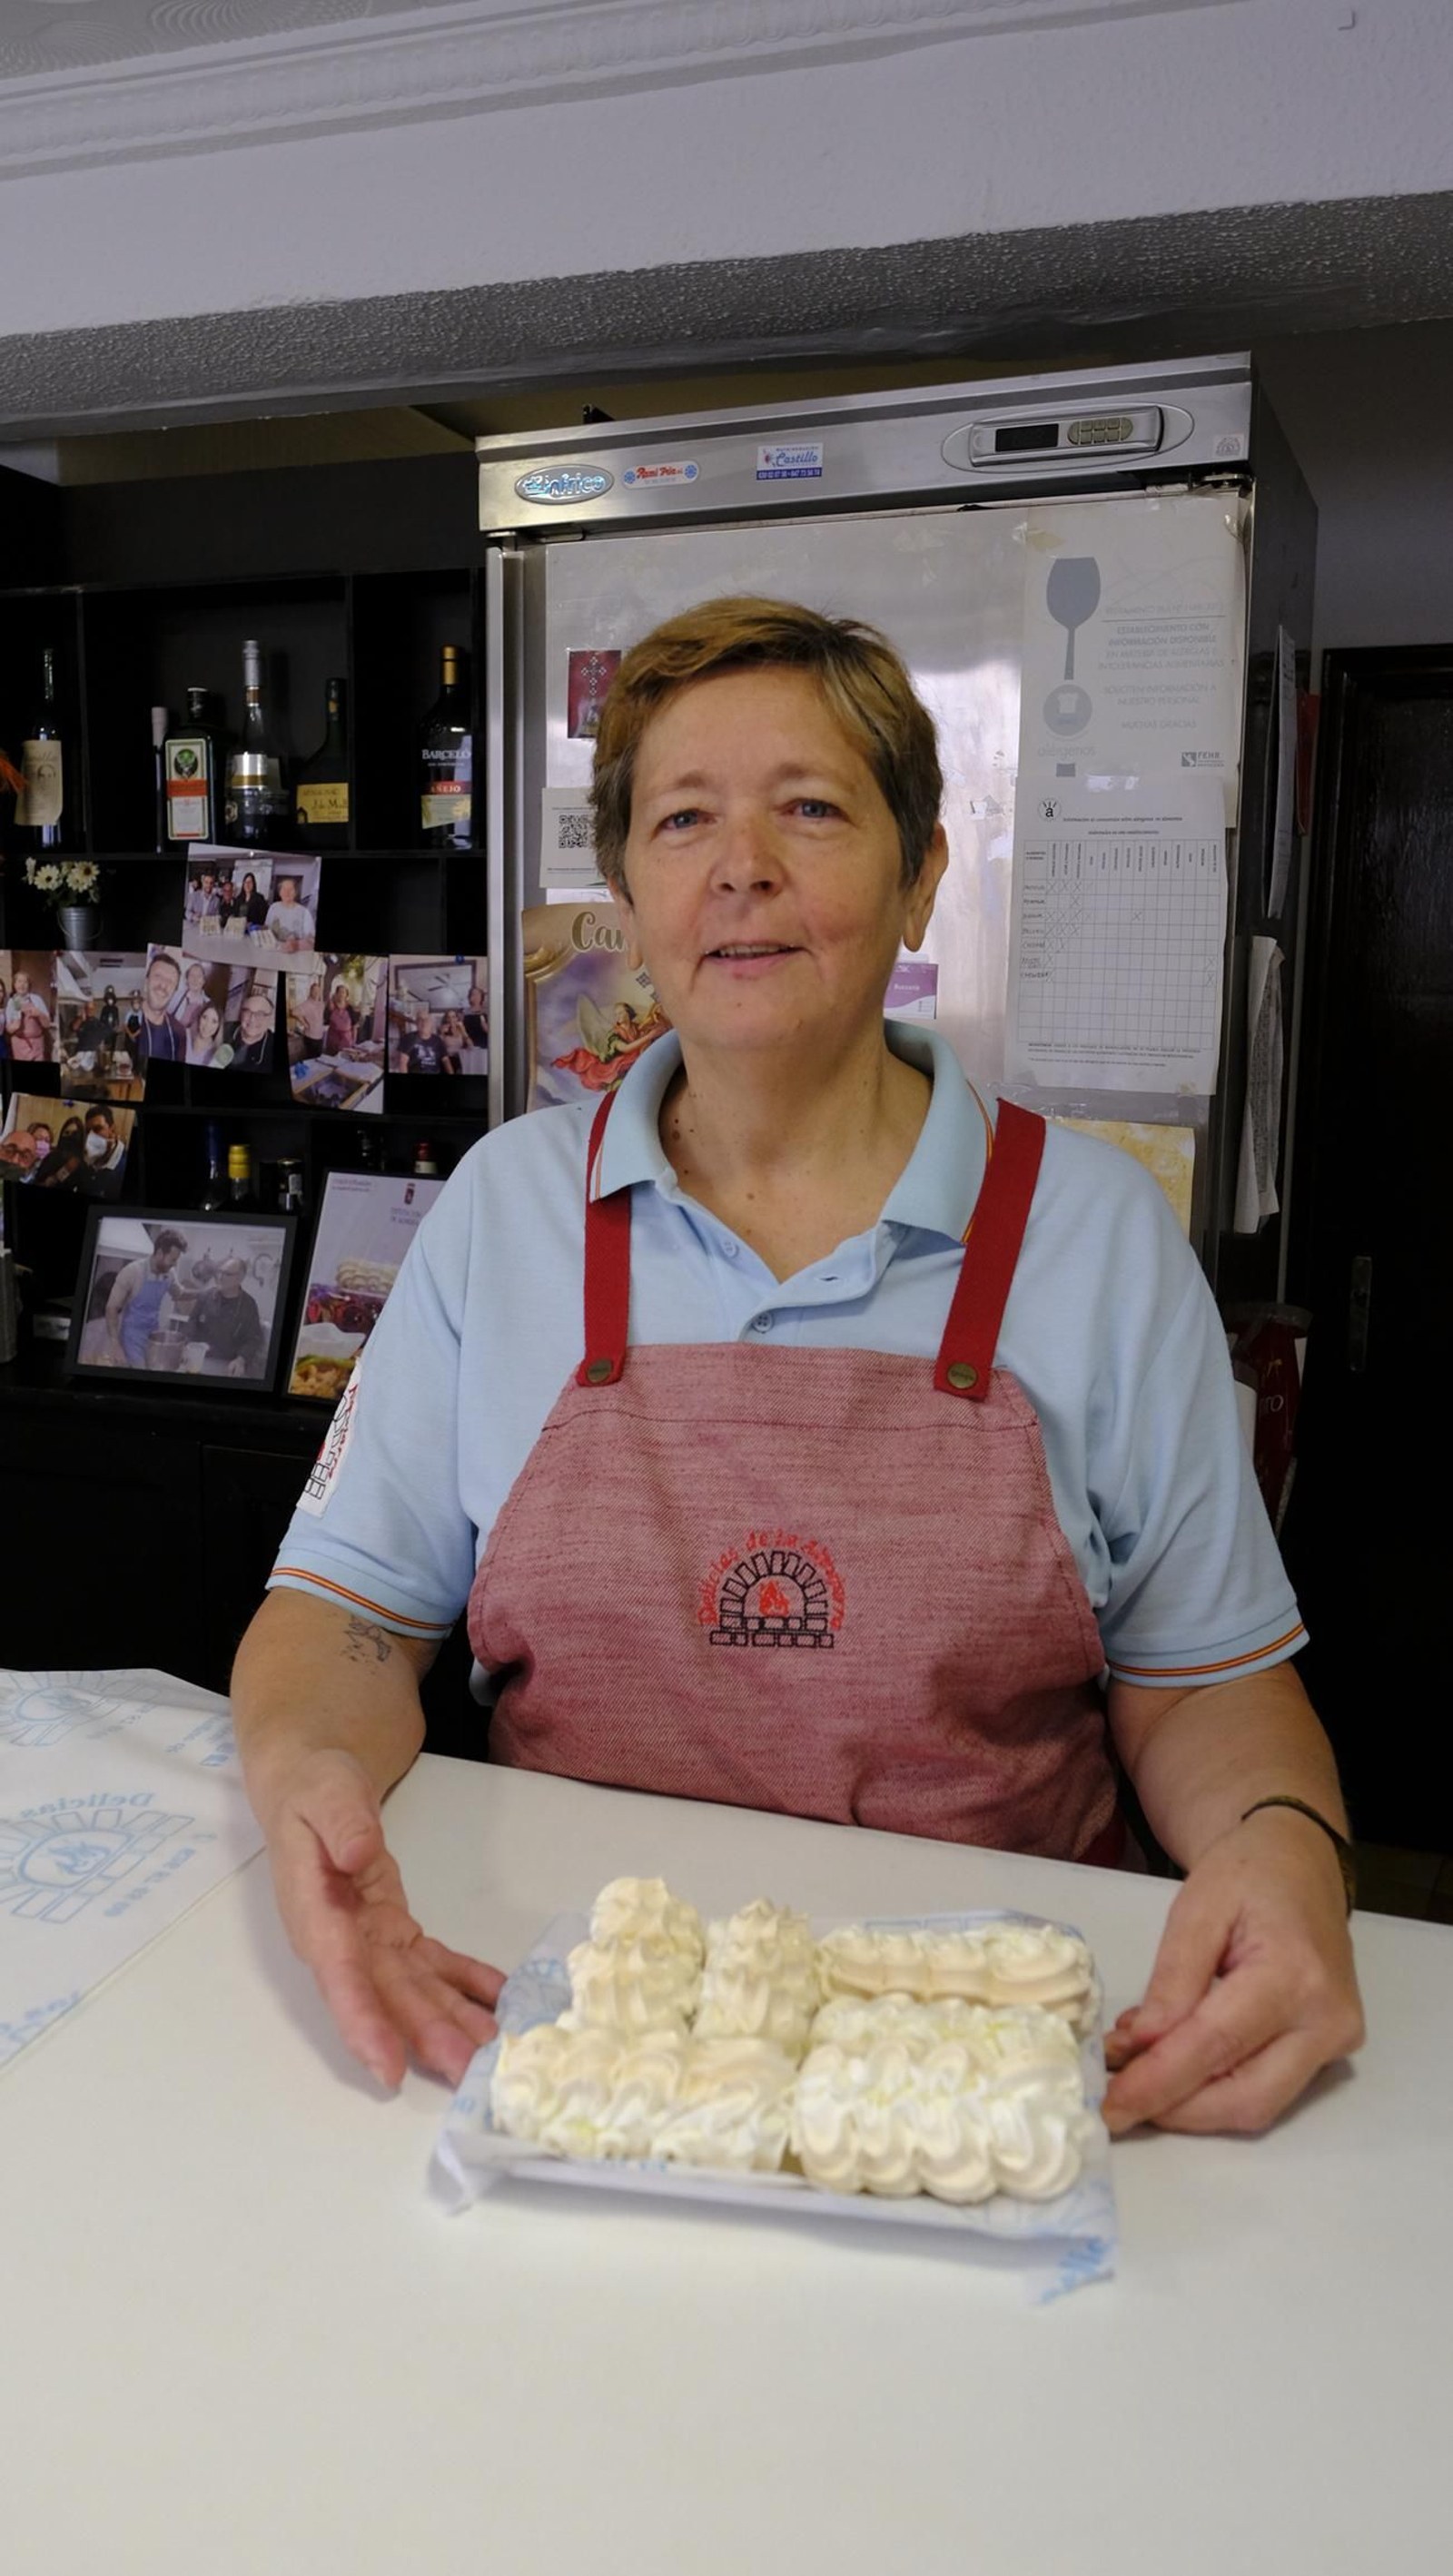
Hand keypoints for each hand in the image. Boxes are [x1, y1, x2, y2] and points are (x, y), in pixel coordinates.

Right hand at [262, 1748, 503, 2088]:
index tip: (390, 2067)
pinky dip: (465, 1981)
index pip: (339, 1975)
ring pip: (412, 1990)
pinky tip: (498, 1997)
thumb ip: (342, 1823)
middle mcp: (340, 1942)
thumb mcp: (325, 1793)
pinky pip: (431, 1964)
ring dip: (451, 2021)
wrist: (312, 1790)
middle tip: (469, 2071)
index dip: (363, 2021)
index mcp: (315, 1914)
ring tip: (494, 2050)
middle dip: (425, 2036)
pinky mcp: (392, 1931)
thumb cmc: (314, 1790)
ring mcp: (368, 1941)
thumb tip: (359, 1855)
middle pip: (384, 1998)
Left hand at [1102, 1809, 1364, 2135]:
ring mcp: (1336, 2039)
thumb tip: (1140, 2049)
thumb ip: (1171, 1980)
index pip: (1217, 2046)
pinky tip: (1176, 2066)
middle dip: (1175, 2110)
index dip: (1158, 2082)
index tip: (1109, 2106)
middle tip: (1117, 2102)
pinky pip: (1269, 2089)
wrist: (1301, 1862)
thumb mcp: (1196, 1909)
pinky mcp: (1330, 2050)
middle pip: (1246, 2098)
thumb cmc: (1247, 1874)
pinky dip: (1215, 2088)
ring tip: (1139, 2078)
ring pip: (1259, 2106)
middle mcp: (1327, 2019)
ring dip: (1192, 2106)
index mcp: (1293, 1973)